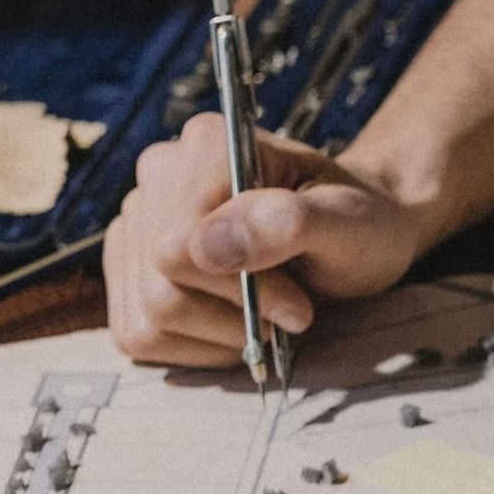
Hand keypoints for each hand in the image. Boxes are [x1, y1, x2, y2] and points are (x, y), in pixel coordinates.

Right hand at [104, 112, 431, 366]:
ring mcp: (138, 222)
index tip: (297, 303)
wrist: (357, 238)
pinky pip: (139, 332)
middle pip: (160, 286)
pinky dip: (195, 348)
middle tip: (293, 312)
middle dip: (234, 314)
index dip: (241, 289)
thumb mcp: (348, 225)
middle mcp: (159, 175)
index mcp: (207, 145)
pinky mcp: (133, 267)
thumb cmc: (359, 228)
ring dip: (218, 334)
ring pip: (147, 316)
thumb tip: (205, 248)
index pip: (179, 247)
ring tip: (266, 317)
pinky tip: (233, 326)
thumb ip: (287, 224)